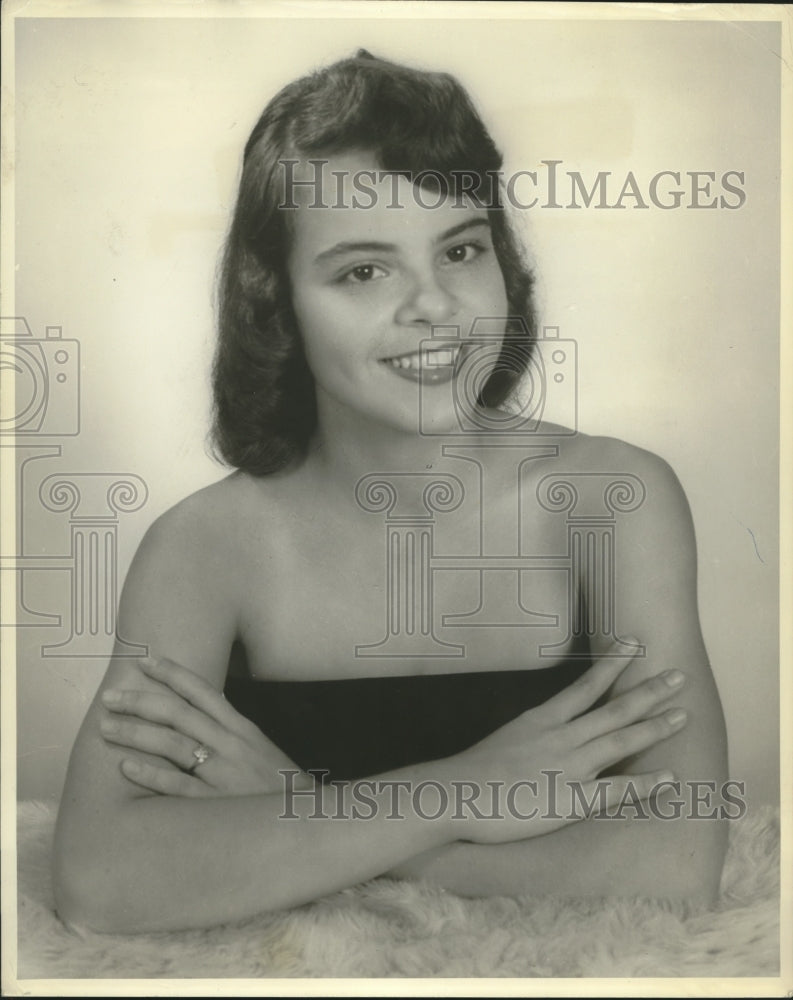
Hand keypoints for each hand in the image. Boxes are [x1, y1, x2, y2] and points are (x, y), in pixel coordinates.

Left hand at [100, 656, 304, 796]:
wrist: (307, 819)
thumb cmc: (278, 785)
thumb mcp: (259, 749)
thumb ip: (229, 732)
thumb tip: (194, 717)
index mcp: (241, 728)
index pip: (203, 691)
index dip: (172, 673)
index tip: (145, 661)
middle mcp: (230, 744)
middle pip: (179, 714)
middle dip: (141, 701)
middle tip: (110, 697)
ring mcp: (223, 773)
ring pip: (173, 744)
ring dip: (136, 733)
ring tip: (107, 727)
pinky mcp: (215, 804)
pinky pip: (178, 786)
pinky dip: (151, 775)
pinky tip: (126, 767)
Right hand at [445, 640, 687, 843]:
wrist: (454, 793)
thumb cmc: (470, 773)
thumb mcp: (503, 741)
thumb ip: (528, 737)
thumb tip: (543, 737)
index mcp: (541, 719)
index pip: (585, 685)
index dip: (613, 664)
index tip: (634, 643)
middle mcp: (561, 737)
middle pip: (614, 708)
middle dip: (649, 691)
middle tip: (679, 676)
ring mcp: (569, 766)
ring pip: (621, 740)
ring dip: (655, 726)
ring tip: (684, 715)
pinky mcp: (571, 800)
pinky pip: (616, 791)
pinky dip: (645, 783)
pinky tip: (669, 777)